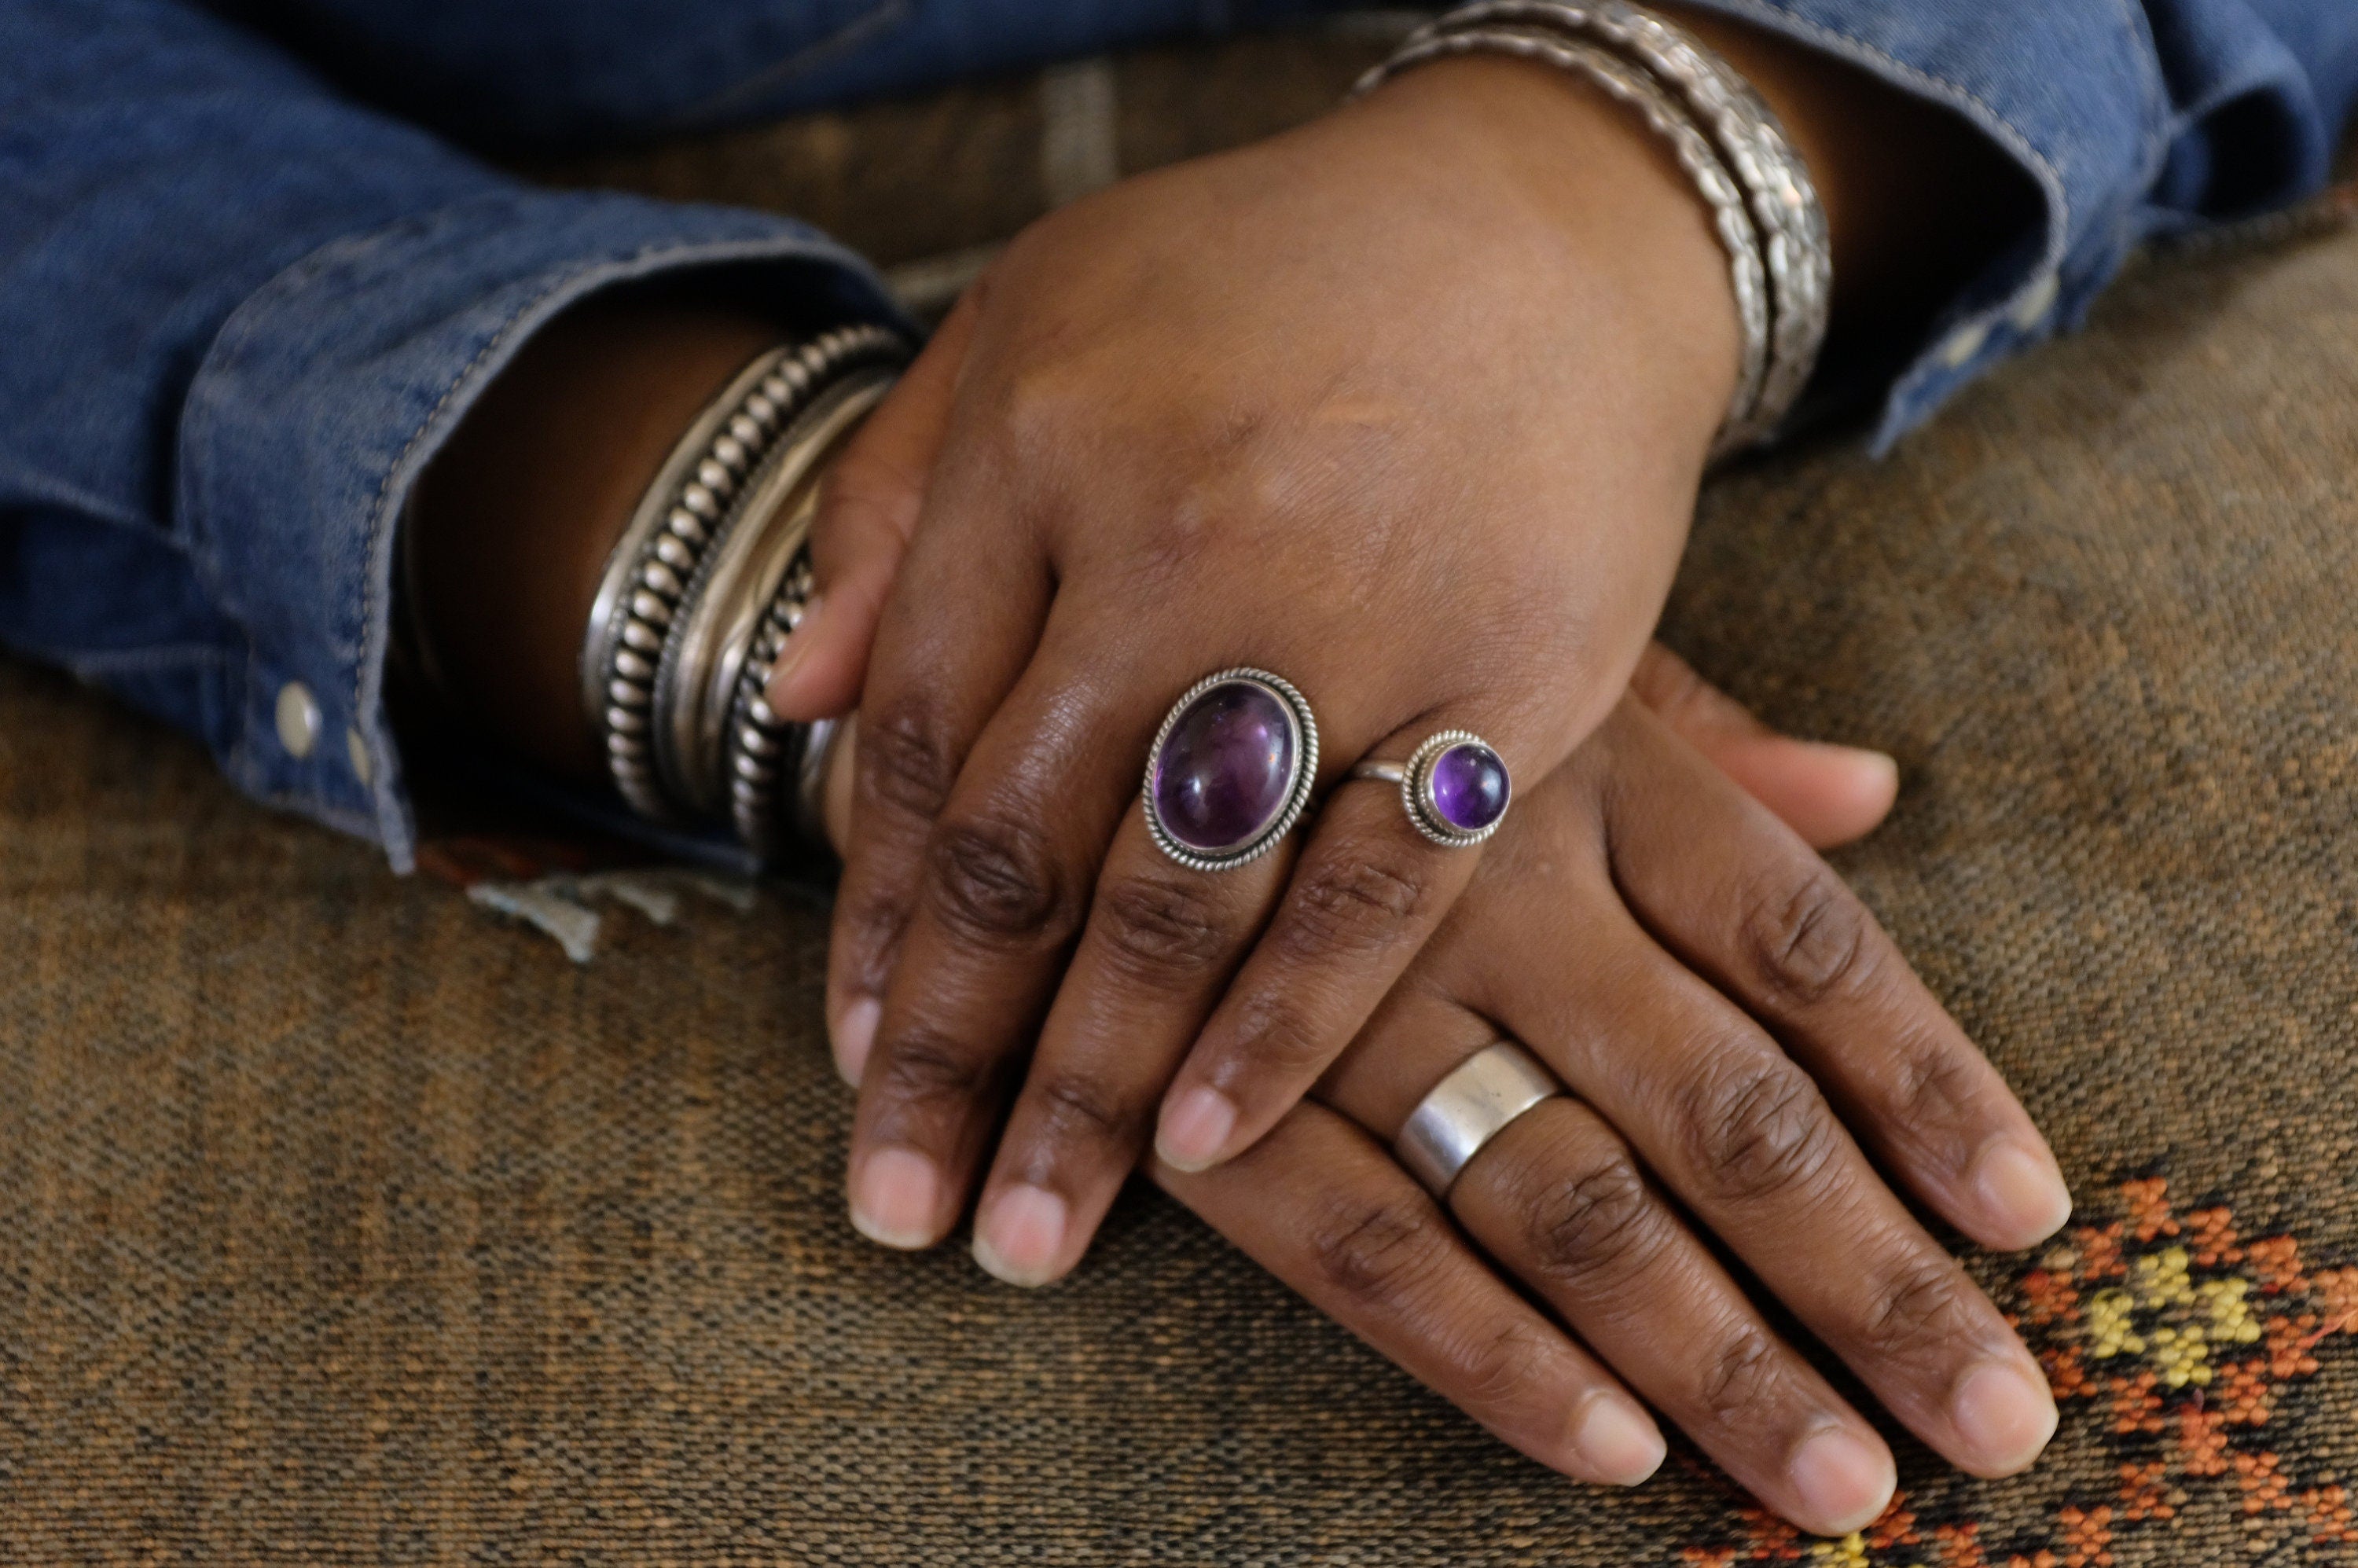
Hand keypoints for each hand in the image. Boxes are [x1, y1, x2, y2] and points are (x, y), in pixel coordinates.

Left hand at [784, 55, 1750, 1264]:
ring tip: (1027, 1232)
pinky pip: (1379, 880)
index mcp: (1045, 452)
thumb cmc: (1255, 275)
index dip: (881, 918)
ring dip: (1094, 1084)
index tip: (851, 1062)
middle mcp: (1183, 541)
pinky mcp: (1510, 675)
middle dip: (958, 1050)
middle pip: (1032, 849)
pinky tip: (1207, 1143)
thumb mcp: (1025, 324)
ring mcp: (1351, 615)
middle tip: (902, 1210)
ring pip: (1184, 896)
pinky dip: (1287, 1022)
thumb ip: (895, 508)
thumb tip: (793, 700)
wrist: (1546, 219)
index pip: (928, 740)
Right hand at [1152, 695, 2067, 1534]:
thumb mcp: (1503, 644)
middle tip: (1991, 1422)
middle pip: (1719, 1103)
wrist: (1052, 656)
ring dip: (1710, 1353)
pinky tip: (1608, 1448)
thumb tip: (1871, 787)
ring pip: (1564, 1195)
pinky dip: (1486, 1352)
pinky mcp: (1207, 1094)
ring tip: (1839, 1487)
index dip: (1923, 1081)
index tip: (2026, 1216)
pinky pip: (1364, 1241)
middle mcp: (1484, 881)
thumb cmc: (1320, 652)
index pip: (1797, 938)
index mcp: (1576, 760)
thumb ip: (1694, 730)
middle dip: (1865, 1276)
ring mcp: (1343, 997)